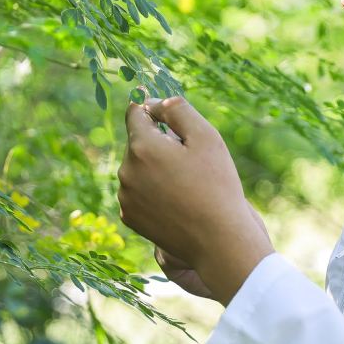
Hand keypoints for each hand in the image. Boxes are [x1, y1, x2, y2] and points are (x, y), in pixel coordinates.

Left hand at [118, 95, 273, 305]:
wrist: (218, 240)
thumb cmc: (217, 185)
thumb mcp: (206, 136)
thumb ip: (178, 109)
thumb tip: (156, 103)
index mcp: (142, 147)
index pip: (134, 112)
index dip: (151, 108)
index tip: (165, 113)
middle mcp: (126, 171)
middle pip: (137, 142)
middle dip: (158, 143)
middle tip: (190, 159)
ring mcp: (126, 197)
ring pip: (137, 169)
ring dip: (154, 168)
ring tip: (186, 183)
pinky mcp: (130, 218)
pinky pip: (137, 192)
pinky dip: (152, 191)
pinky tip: (177, 201)